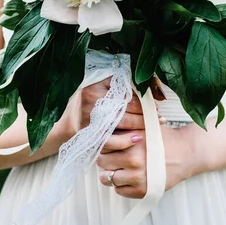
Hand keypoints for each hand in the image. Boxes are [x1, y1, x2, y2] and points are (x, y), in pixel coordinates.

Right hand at [39, 76, 167, 159]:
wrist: (66, 124)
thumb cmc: (89, 104)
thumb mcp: (101, 88)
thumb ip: (124, 84)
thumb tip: (155, 90)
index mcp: (96, 84)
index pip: (124, 87)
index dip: (142, 95)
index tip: (154, 101)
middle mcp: (91, 98)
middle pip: (125, 104)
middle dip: (146, 111)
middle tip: (158, 115)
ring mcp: (89, 117)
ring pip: (121, 121)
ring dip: (140, 124)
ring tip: (153, 125)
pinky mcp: (88, 134)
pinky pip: (111, 139)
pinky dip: (126, 140)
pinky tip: (138, 139)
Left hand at [96, 123, 201, 198]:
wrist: (187, 154)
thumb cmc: (165, 138)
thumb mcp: (147, 124)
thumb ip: (127, 125)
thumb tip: (105, 126)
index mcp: (133, 141)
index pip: (103, 144)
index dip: (104, 145)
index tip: (109, 146)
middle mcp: (134, 159)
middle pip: (103, 162)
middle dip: (105, 160)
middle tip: (112, 158)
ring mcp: (138, 177)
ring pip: (108, 178)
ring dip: (110, 174)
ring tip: (118, 169)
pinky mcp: (143, 191)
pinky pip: (119, 191)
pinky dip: (120, 185)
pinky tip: (129, 178)